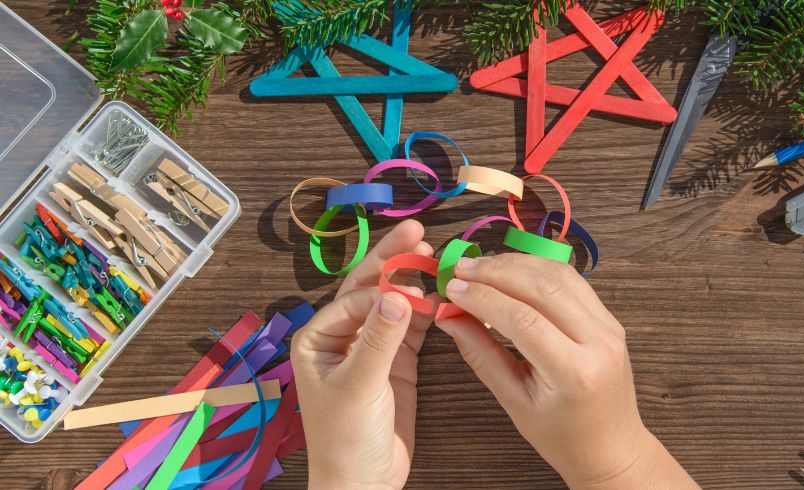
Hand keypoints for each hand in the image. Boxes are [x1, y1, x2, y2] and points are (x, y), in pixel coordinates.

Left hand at [291, 220, 434, 488]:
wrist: (364, 482)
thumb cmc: (345, 439)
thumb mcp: (360, 386)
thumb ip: (379, 340)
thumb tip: (399, 294)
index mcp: (318, 337)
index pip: (355, 298)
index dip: (384, 287)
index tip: (413, 286)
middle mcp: (342, 336)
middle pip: (370, 288)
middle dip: (393, 260)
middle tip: (418, 230)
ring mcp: (371, 347)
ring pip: (392, 303)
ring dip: (412, 281)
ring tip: (435, 255)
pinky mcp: (396, 363)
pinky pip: (410, 326)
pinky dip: (426, 310)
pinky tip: (440, 295)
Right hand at [435, 254, 697, 488]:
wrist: (611, 447)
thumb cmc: (560, 435)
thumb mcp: (513, 401)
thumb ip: (480, 354)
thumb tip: (448, 315)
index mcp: (574, 373)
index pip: (522, 318)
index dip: (482, 297)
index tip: (452, 287)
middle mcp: (598, 342)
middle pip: (542, 287)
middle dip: (496, 271)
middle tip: (460, 267)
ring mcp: (609, 327)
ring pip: (560, 275)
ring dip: (517, 263)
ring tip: (481, 264)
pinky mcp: (610, 318)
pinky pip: (573, 281)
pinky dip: (539, 268)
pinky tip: (512, 269)